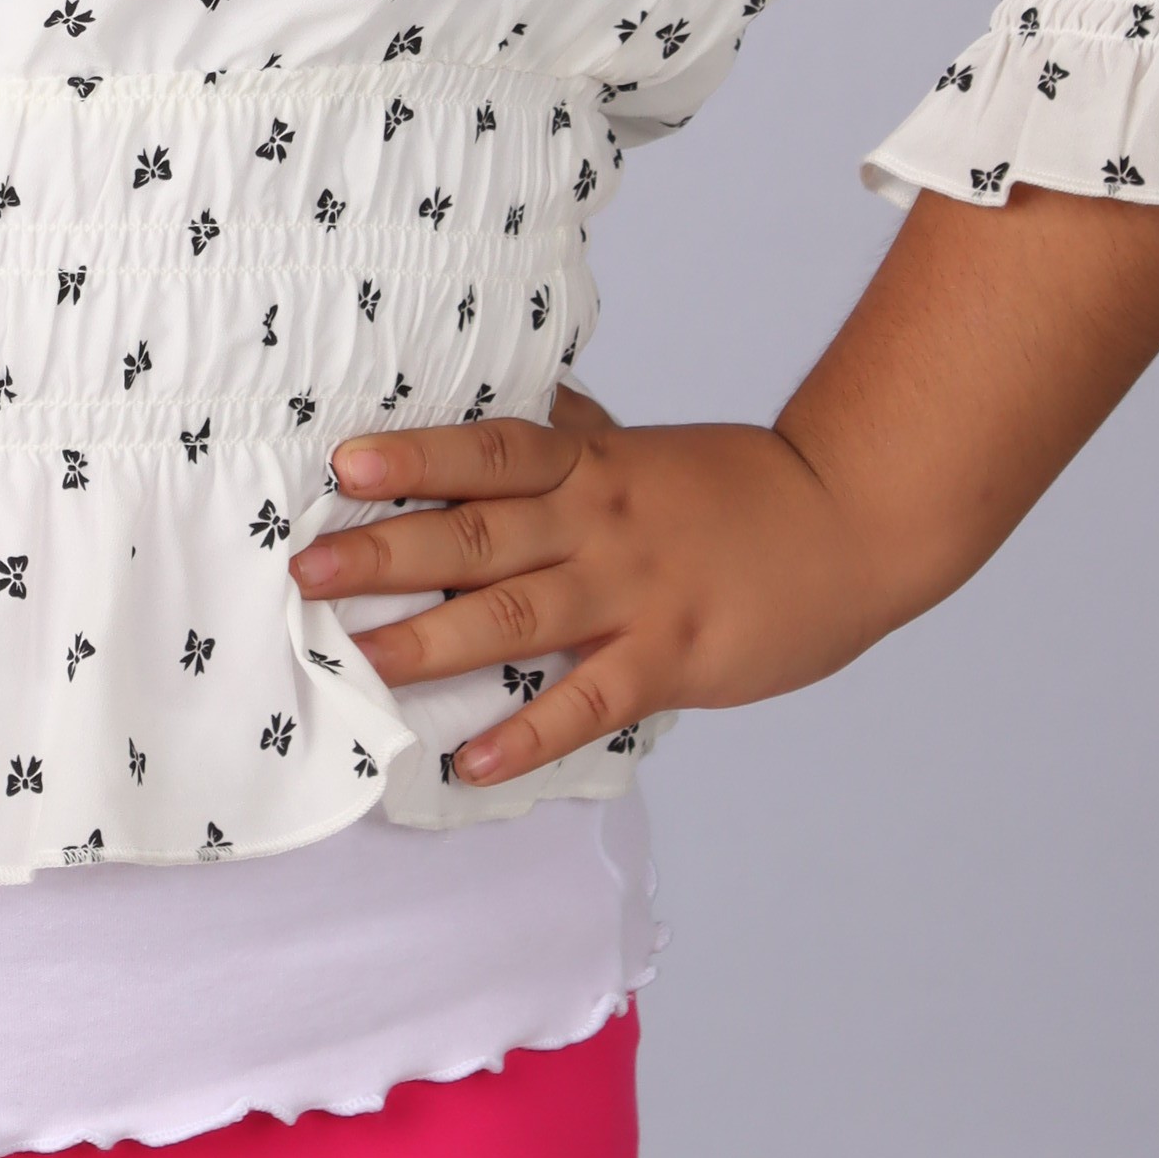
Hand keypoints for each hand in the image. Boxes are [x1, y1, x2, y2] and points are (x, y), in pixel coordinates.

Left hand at [287, 387, 895, 788]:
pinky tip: (472, 759)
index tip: (343, 464)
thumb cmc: (736, 488)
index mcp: (588, 466)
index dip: (416, 456)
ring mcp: (635, 593)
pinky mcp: (672, 658)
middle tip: (308, 572)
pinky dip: (530, 733)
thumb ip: (573, 434)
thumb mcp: (642, 448)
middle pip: (481, 536)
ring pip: (520, 618)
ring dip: (435, 644)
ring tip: (362, 665)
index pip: (489, 452)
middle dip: (389, 554)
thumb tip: (506, 397)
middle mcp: (599, 523)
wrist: (850, 523)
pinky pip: (590, 703)